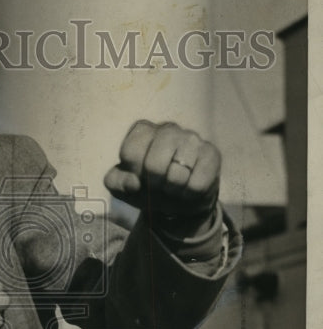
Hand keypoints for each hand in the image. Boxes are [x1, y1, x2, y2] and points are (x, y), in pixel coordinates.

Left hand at [103, 120, 220, 219]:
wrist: (177, 199)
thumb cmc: (146, 186)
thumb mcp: (122, 186)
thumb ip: (117, 182)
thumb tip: (134, 182)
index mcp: (142, 131)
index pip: (130, 152)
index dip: (132, 174)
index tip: (138, 177)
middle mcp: (167, 128)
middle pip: (154, 165)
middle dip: (154, 184)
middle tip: (158, 185)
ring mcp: (191, 138)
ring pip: (177, 175)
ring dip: (172, 191)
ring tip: (173, 186)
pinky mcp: (211, 153)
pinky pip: (197, 184)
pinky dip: (189, 194)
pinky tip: (189, 186)